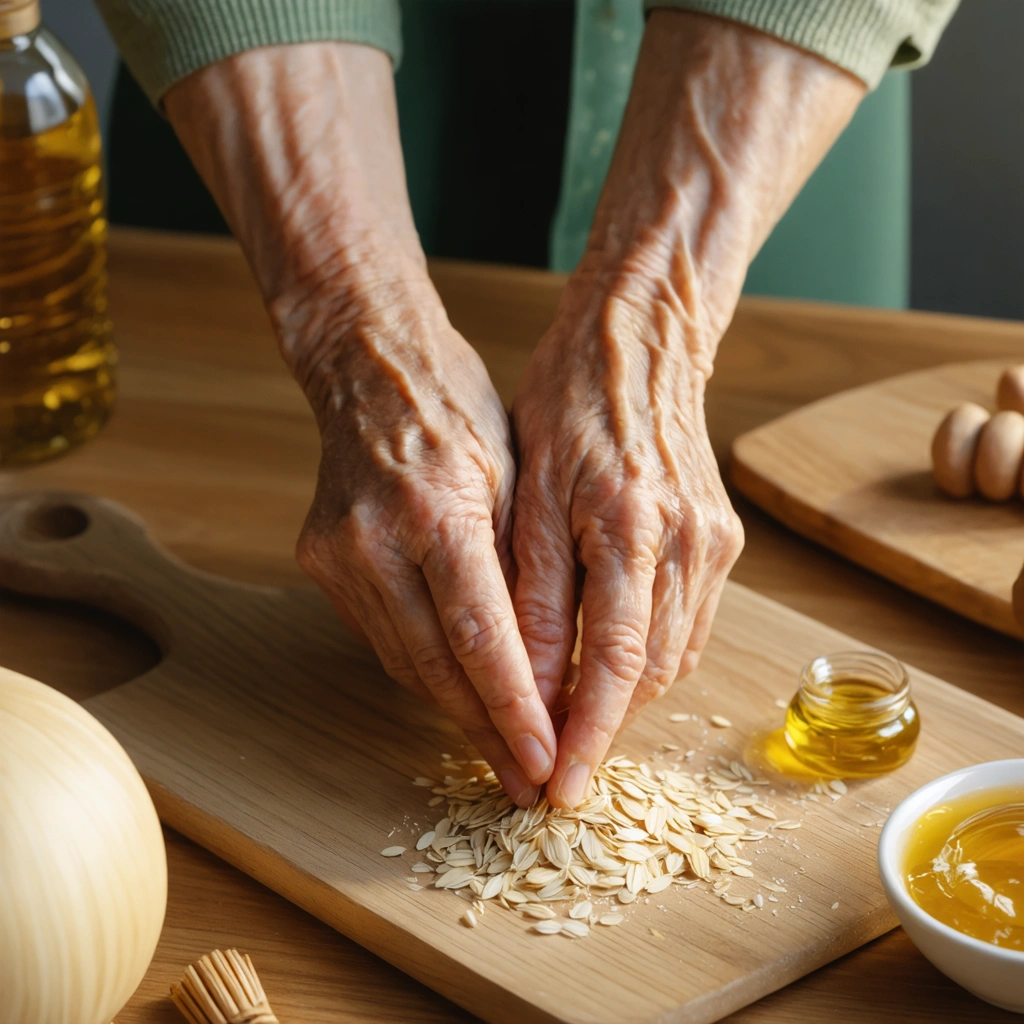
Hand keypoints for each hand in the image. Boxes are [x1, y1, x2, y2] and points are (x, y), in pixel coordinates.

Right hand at [295, 288, 556, 805]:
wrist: (371, 367)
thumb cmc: (459, 408)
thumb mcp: (512, 475)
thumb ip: (521, 571)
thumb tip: (546, 664)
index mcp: (434, 512)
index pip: (480, 637)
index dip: (512, 708)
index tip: (544, 760)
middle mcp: (373, 543)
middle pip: (435, 666)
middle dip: (485, 730)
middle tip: (527, 778)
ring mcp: (336, 556)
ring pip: (403, 661)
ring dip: (453, 710)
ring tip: (500, 752)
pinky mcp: (319, 562)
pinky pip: (381, 636)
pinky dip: (424, 669)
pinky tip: (458, 694)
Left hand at [512, 271, 743, 807]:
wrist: (641, 340)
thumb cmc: (571, 400)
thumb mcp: (532, 490)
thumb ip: (538, 590)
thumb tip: (531, 680)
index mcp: (635, 527)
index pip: (614, 662)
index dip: (588, 734)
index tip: (563, 789)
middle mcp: (691, 544)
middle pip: (651, 671)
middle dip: (604, 725)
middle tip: (553, 758)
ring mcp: (715, 542)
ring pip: (674, 656)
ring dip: (624, 697)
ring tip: (572, 721)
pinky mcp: (722, 538)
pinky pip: (689, 623)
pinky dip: (646, 657)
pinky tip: (607, 662)